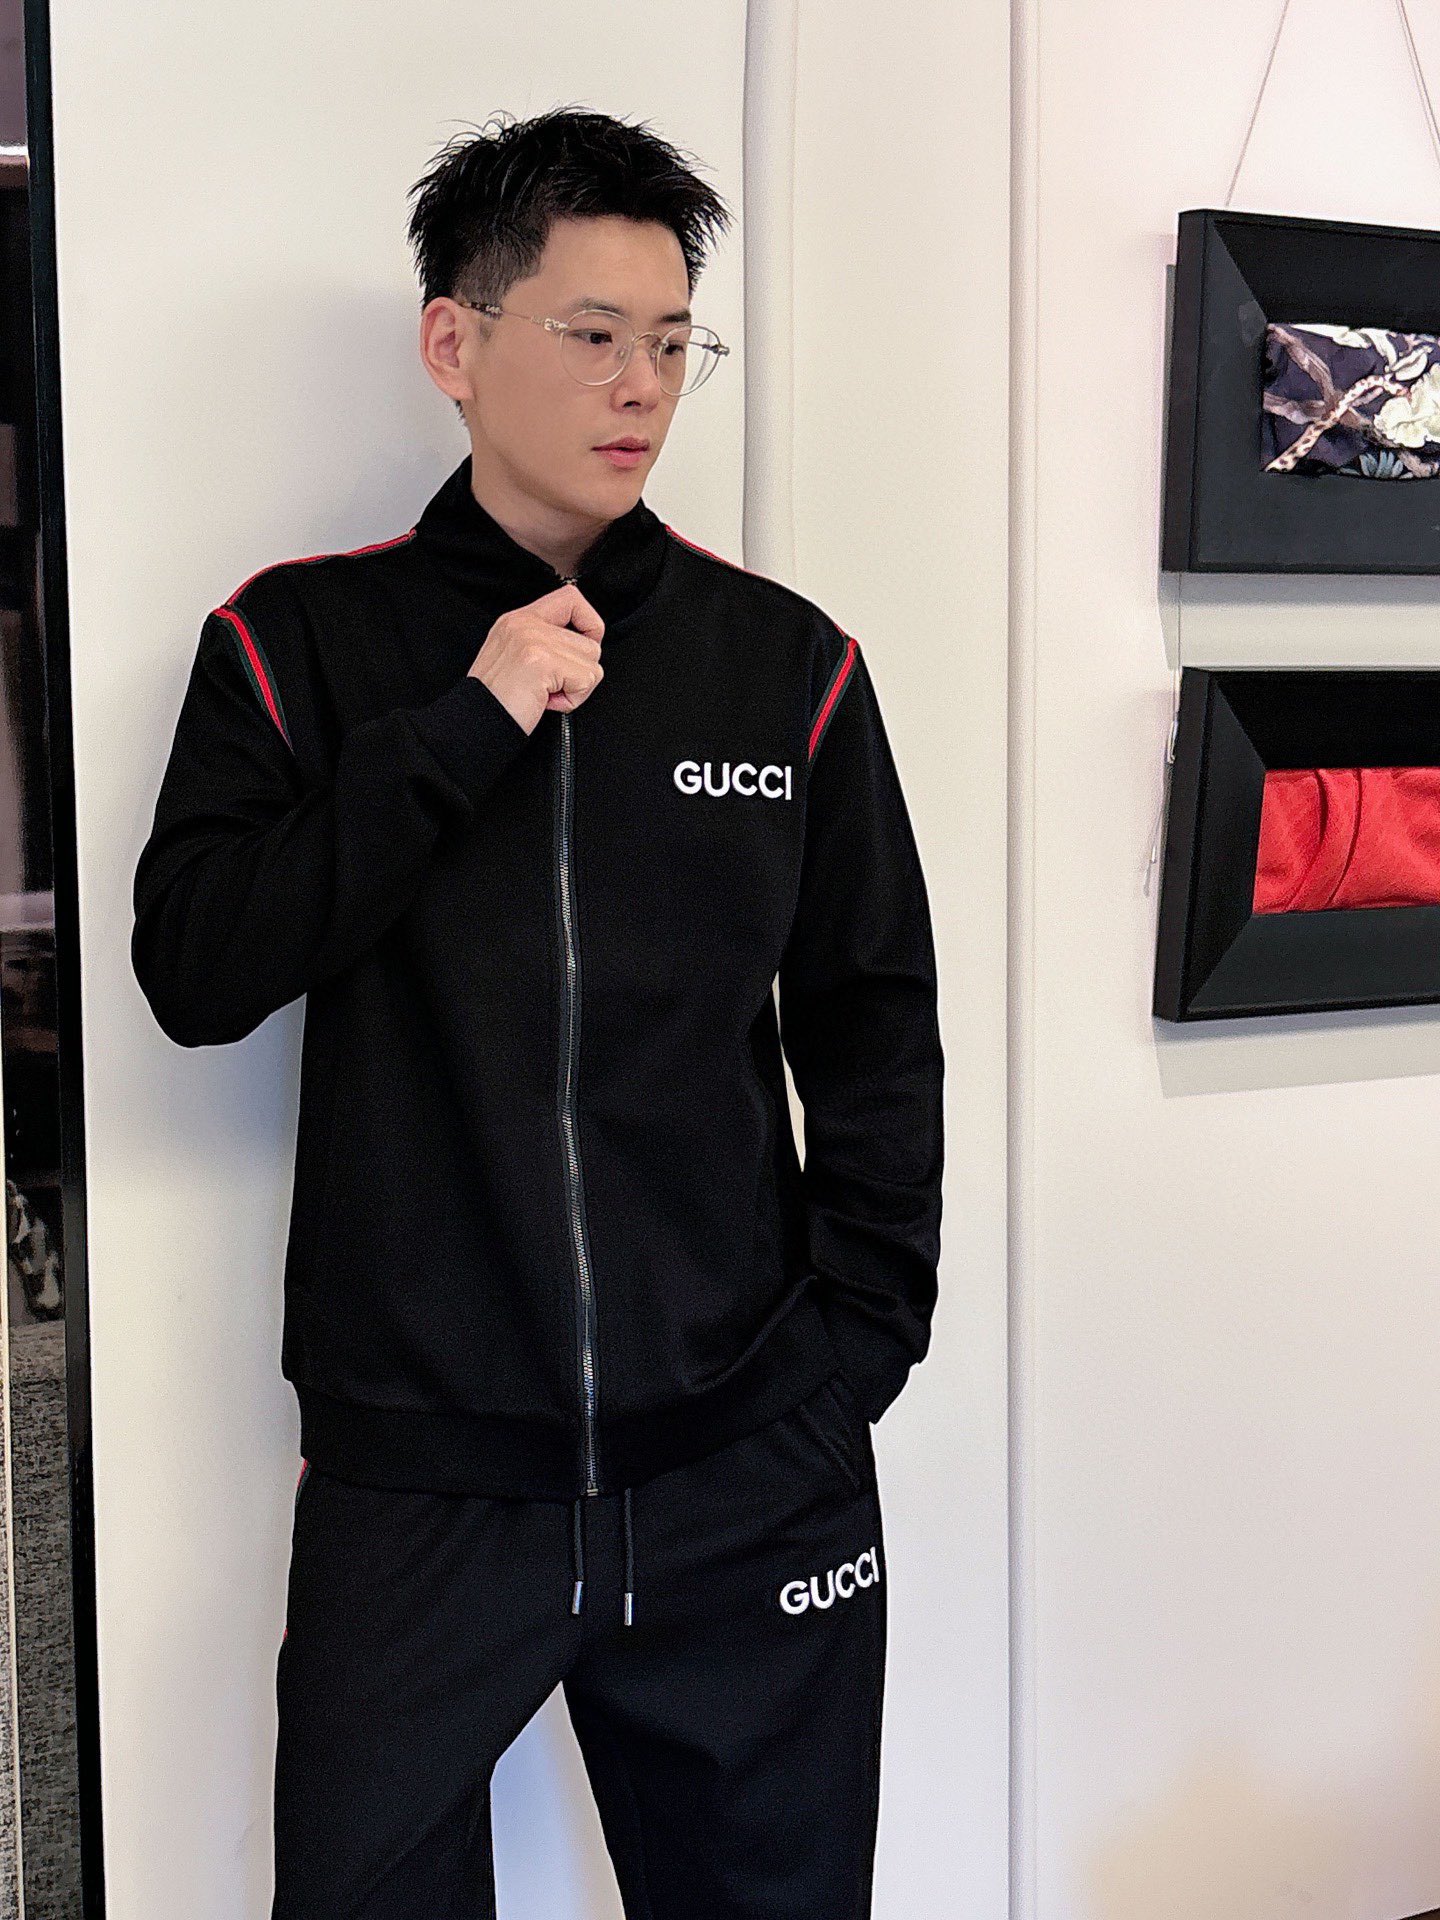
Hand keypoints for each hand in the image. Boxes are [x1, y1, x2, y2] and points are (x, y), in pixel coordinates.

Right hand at [467, 583, 605, 732]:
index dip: (589, 623)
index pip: (570, 598)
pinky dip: (572, 700)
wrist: (475, 722)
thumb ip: (546, 643)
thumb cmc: (497, 700)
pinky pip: (586, 680)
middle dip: (580, 673)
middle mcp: (525, 624)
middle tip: (551, 686)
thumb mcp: (516, 657)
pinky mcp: (543, 662)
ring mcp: (534, 640)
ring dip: (576, 688)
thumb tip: (583, 645)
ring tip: (546, 693)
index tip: (582, 648)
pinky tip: (546, 701)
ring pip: (593, 662)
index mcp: (519, 620)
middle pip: (590, 642)